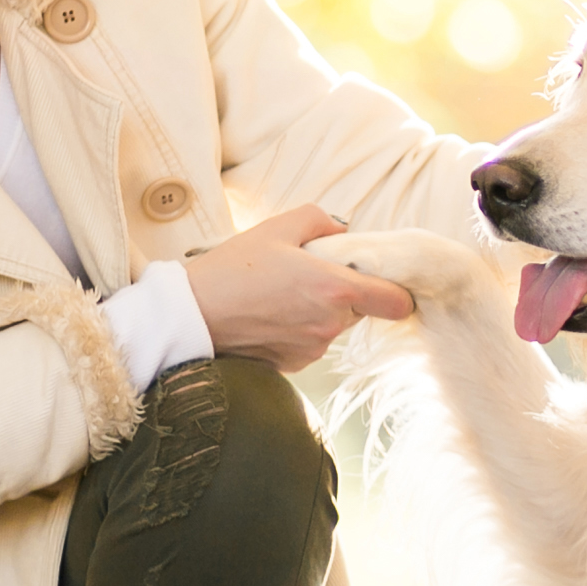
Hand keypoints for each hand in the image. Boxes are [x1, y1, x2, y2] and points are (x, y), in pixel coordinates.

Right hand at [183, 204, 412, 369]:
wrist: (189, 316)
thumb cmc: (230, 270)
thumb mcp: (276, 228)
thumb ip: (320, 220)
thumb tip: (342, 229)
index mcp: (335, 290)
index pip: (397, 302)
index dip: (396, 290)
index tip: (383, 280)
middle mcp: (330, 325)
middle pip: (363, 310)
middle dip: (348, 293)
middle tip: (313, 275)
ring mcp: (313, 349)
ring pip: (335, 326)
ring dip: (322, 311)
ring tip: (283, 293)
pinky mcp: (294, 365)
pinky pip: (312, 342)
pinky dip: (301, 329)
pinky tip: (271, 314)